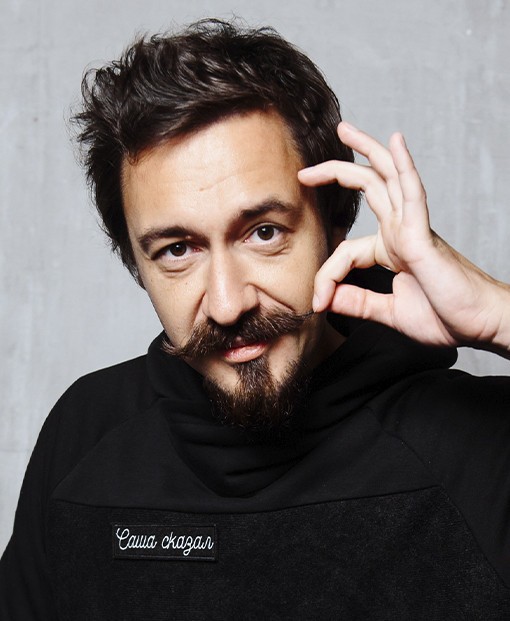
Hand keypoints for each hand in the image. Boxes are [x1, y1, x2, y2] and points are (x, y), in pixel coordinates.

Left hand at [298, 121, 509, 354]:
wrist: (480, 323)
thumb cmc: (444, 315)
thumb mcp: (389, 312)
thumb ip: (358, 303)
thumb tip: (326, 298)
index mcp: (391, 248)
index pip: (345, 250)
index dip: (326, 276)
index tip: (318, 302)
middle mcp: (400, 230)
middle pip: (368, 188)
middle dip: (336, 172)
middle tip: (306, 170)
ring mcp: (413, 227)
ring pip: (387, 178)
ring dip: (366, 151)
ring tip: (344, 131)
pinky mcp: (424, 234)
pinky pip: (413, 193)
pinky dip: (404, 166)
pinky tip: (396, 141)